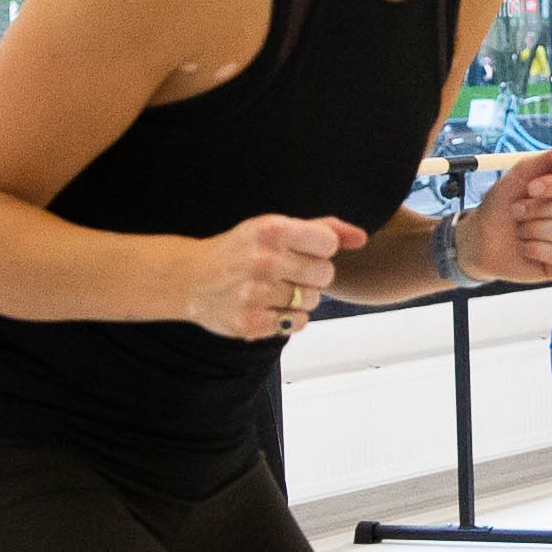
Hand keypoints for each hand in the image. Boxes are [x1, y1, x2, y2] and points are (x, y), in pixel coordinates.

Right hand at [186, 213, 355, 339]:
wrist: (190, 278)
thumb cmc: (240, 250)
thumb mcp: (274, 228)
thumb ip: (322, 229)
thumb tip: (362, 238)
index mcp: (270, 230)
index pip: (328, 243)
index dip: (320, 249)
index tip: (302, 251)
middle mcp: (263, 261)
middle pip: (325, 274)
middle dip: (314, 275)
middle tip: (289, 272)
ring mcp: (255, 294)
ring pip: (313, 301)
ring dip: (302, 298)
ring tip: (277, 290)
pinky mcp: (250, 323)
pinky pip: (297, 324)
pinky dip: (290, 318)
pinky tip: (269, 306)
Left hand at [470, 148, 551, 285]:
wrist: (481, 239)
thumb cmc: (502, 206)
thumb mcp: (519, 175)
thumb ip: (549, 160)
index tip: (531, 187)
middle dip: (537, 209)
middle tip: (517, 211)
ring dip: (533, 230)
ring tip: (521, 231)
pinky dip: (537, 250)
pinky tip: (527, 248)